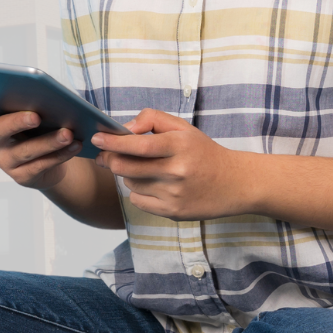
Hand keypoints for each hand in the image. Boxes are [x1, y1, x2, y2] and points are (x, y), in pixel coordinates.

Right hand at [0, 95, 80, 186]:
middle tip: (36, 116)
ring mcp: (5, 160)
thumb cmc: (39, 128)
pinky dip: (60, 155)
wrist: (50, 160)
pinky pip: (41, 165)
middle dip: (16, 122)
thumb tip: (48, 96)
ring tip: (68, 133)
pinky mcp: (21, 176)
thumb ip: (31, 104)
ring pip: (25, 151)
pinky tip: (74, 146)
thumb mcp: (32, 113)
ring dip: (48, 141)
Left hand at [91, 109, 258, 220]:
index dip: (113, 142)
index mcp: (180, 145)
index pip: (138, 144)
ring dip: (128, 175)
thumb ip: (152, 119)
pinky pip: (138, 201)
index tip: (97, 138)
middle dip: (110, 159)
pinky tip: (153, 185)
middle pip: (126, 167)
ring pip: (130, 183)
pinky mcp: (173, 213)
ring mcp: (175, 194)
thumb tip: (124, 129)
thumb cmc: (203, 152)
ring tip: (145, 169)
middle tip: (105, 154)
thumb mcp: (183, 128)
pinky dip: (138, 192)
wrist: (236, 183)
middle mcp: (177, 171)